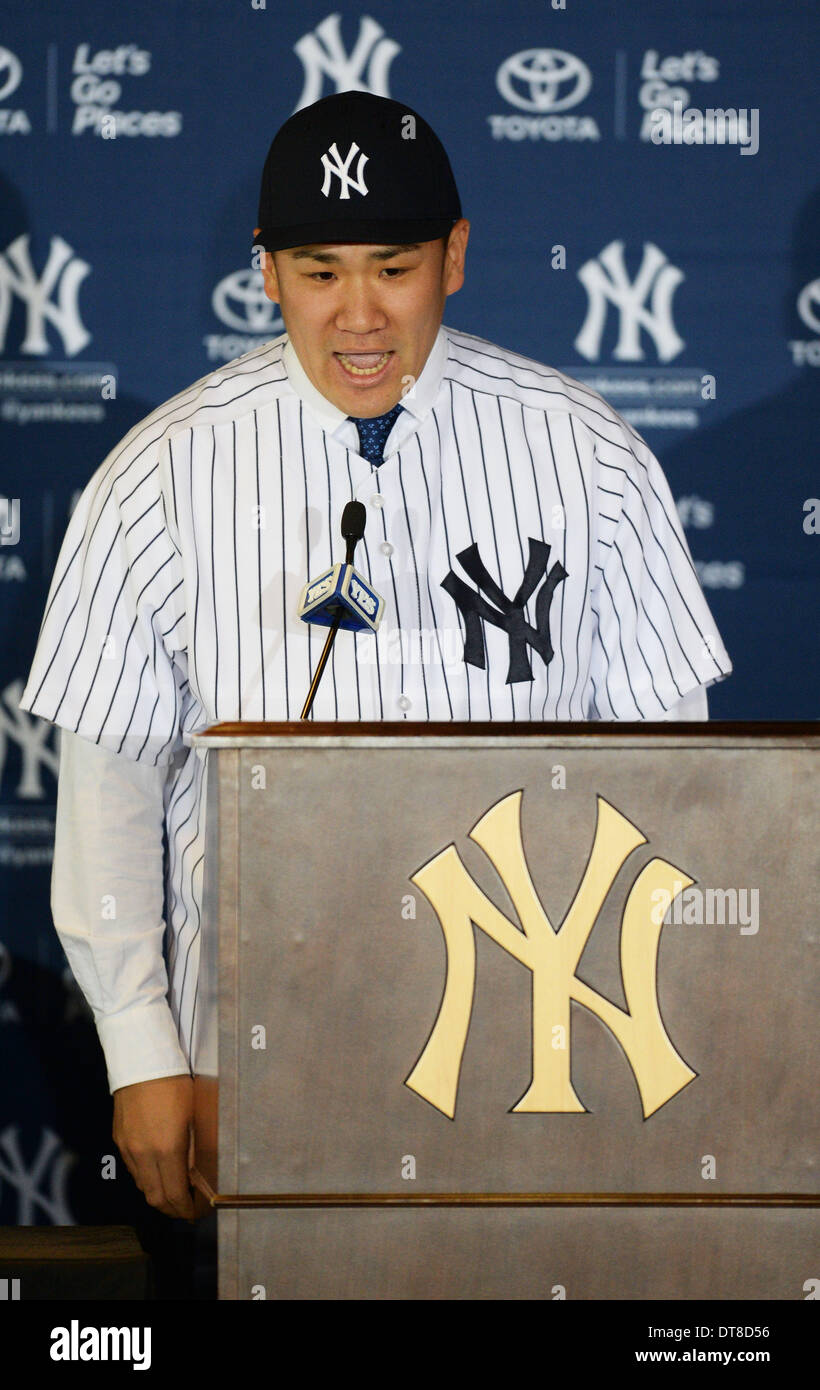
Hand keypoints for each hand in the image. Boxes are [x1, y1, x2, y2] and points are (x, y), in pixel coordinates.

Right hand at [112, 1074, 197, 1219]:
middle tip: (186, 1209)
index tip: (197, 1212)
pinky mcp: (119, 1140)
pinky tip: (158, 1170)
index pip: (174, 1196)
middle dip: (172, 1209)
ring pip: (142, 1186)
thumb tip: (198, 1177)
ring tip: (175, 1191)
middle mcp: (143, 1155)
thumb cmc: (174, 1084)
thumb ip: (196, 1151)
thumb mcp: (195, 1117)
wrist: (142, 1061)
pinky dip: (146, 1178)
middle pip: (155, 1198)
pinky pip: (133, 1169)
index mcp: (166, 1150)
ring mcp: (128, 1149)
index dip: (186, 1210)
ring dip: (158, 1194)